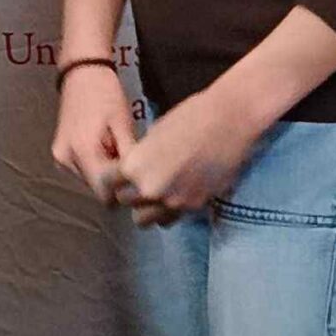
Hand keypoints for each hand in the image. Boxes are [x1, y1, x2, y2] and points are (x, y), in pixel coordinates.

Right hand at [50, 65, 133, 193]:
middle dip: (115, 180)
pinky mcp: (60, 154)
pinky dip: (96, 164)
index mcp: (81, 152)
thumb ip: (128, 158)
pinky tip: (106, 146)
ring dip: (105, 172)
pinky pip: (83, 170)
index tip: (138, 178)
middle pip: (97, 188)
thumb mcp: (122, 125)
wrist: (82, 71)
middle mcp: (65, 160)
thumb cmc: (106, 94)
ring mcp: (60, 158)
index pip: (104, 193)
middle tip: (129, 158)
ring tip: (117, 148)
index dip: (123, 190)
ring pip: (90, 180)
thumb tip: (139, 183)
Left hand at [94, 83, 263, 227]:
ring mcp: (172, 202)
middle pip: (125, 202)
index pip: (107, 184)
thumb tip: (134, 169)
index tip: (117, 174)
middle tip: (140, 179)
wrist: (229, 122)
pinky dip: (169, 209)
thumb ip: (140, 157)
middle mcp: (149, 189)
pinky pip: (170, 218)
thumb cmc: (190, 116)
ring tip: (158, 191)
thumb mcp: (154, 132)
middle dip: (129, 191)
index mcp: (135, 165)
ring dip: (147, 207)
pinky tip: (177, 193)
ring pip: (145, 220)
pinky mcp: (193, 208)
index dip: (112, 177)